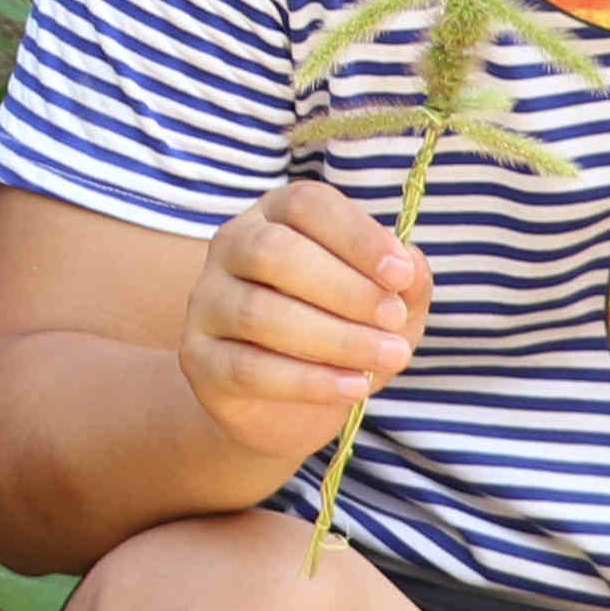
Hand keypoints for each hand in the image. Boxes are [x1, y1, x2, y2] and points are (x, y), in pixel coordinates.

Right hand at [182, 177, 424, 462]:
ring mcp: (206, 301)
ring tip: (389, 358)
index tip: (402, 275)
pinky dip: (308, 381)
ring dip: (335, 338)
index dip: (356, 236)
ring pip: (259, 313)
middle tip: (394, 321)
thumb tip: (411, 268)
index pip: (307, 205)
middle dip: (344, 289)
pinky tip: (353, 387)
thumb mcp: (382, 303)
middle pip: (273, 252)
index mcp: (275, 214)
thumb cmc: (338, 331)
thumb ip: (405, 281)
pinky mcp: (197, 357)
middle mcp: (232, 246)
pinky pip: (248, 368)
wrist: (282, 404)